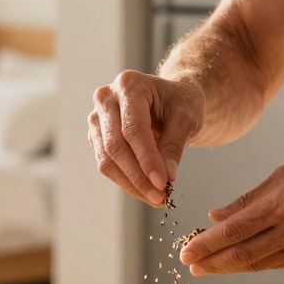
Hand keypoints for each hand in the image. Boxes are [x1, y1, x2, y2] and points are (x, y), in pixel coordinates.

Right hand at [88, 70, 203, 206]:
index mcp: (129, 85)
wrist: (171, 99)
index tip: (162, 183)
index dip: (147, 159)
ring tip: (155, 198)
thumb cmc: (180, 102)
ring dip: (130, 183)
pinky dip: (125, 181)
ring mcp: (97, 118)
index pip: (133, 128)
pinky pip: (106, 164)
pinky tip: (145, 191)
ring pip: (106, 159)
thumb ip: (174, 145)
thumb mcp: (186, 118)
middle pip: (115, 145)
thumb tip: (166, 177)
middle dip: (138, 176)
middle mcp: (106, 98)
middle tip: (160, 197)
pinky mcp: (96, 136)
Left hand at [179, 154, 283, 274]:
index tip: (185, 252)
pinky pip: (276, 264)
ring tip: (206, 266)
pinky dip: (254, 264)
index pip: (235, 230)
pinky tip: (237, 263)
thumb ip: (250, 198)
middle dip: (212, 262)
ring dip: (229, 267)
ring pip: (258, 263)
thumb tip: (216, 216)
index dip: (207, 244)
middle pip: (242, 254)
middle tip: (189, 266)